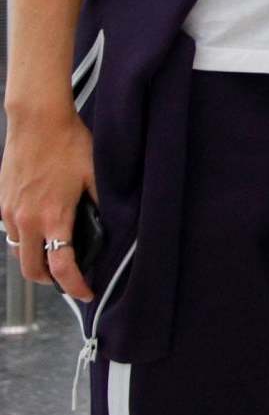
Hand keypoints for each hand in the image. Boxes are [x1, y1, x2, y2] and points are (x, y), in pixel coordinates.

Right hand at [0, 102, 96, 301]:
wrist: (36, 121)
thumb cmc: (69, 144)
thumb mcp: (95, 174)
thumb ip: (101, 203)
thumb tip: (111, 224)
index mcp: (53, 217)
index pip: (61, 267)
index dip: (74, 286)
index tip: (86, 293)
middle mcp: (27, 220)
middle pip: (32, 270)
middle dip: (51, 281)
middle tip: (70, 278)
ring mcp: (10, 212)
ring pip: (19, 252)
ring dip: (35, 261)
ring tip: (56, 256)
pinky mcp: (2, 203)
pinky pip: (12, 233)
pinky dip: (26, 241)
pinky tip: (42, 231)